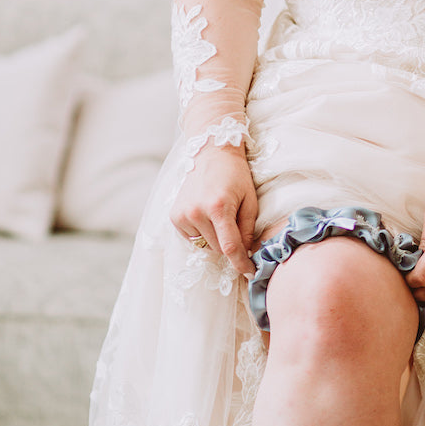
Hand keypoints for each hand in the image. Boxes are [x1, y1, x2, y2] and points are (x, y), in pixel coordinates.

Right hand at [170, 148, 257, 276]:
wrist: (211, 153)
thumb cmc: (235, 175)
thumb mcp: (250, 199)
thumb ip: (248, 229)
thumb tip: (248, 254)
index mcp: (218, 207)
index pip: (230, 247)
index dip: (242, 263)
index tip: (251, 272)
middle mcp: (196, 213)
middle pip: (218, 248)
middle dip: (231, 244)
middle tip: (236, 224)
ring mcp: (182, 215)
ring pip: (206, 246)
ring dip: (216, 239)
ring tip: (220, 216)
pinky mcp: (174, 217)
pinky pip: (193, 239)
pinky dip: (203, 234)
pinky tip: (207, 216)